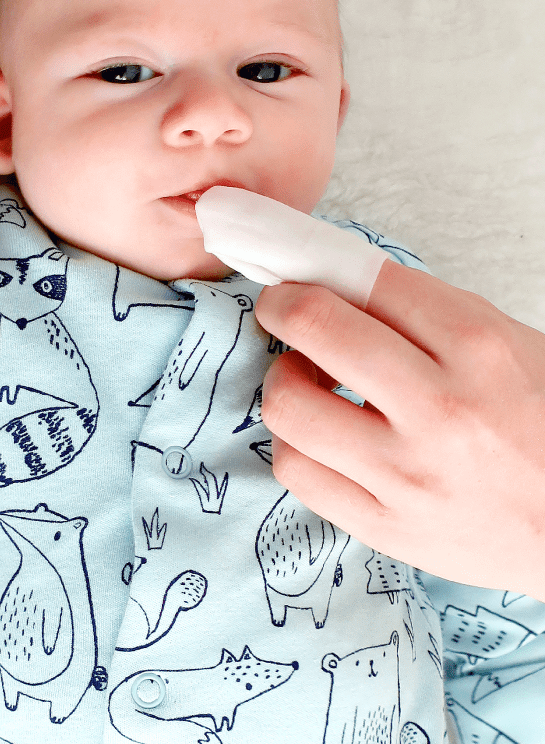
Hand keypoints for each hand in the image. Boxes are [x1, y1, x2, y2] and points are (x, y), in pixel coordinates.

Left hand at [255, 260, 544, 599]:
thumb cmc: (544, 424)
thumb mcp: (506, 344)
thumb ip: (421, 311)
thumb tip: (329, 280)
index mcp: (478, 346)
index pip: (365, 280)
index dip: (319, 271)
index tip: (303, 278)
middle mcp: (439, 408)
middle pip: (313, 326)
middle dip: (281, 306)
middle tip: (284, 311)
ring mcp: (409, 475)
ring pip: (287, 404)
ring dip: (283, 381)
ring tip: (308, 382)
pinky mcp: (387, 528)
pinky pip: (295, 472)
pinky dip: (295, 444)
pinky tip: (321, 437)